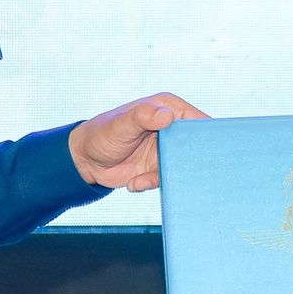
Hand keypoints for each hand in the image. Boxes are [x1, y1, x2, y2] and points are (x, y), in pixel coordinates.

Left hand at [69, 93, 207, 190]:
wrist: (86, 160)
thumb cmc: (102, 134)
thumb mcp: (121, 124)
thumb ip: (143, 117)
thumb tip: (167, 116)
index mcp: (168, 109)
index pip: (199, 120)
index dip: (206, 135)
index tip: (204, 152)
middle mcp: (171, 128)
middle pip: (195, 146)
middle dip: (190, 162)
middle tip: (176, 172)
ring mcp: (166, 149)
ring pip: (182, 166)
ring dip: (165, 177)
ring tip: (140, 180)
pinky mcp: (158, 167)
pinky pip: (166, 179)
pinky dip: (150, 184)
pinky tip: (132, 183)